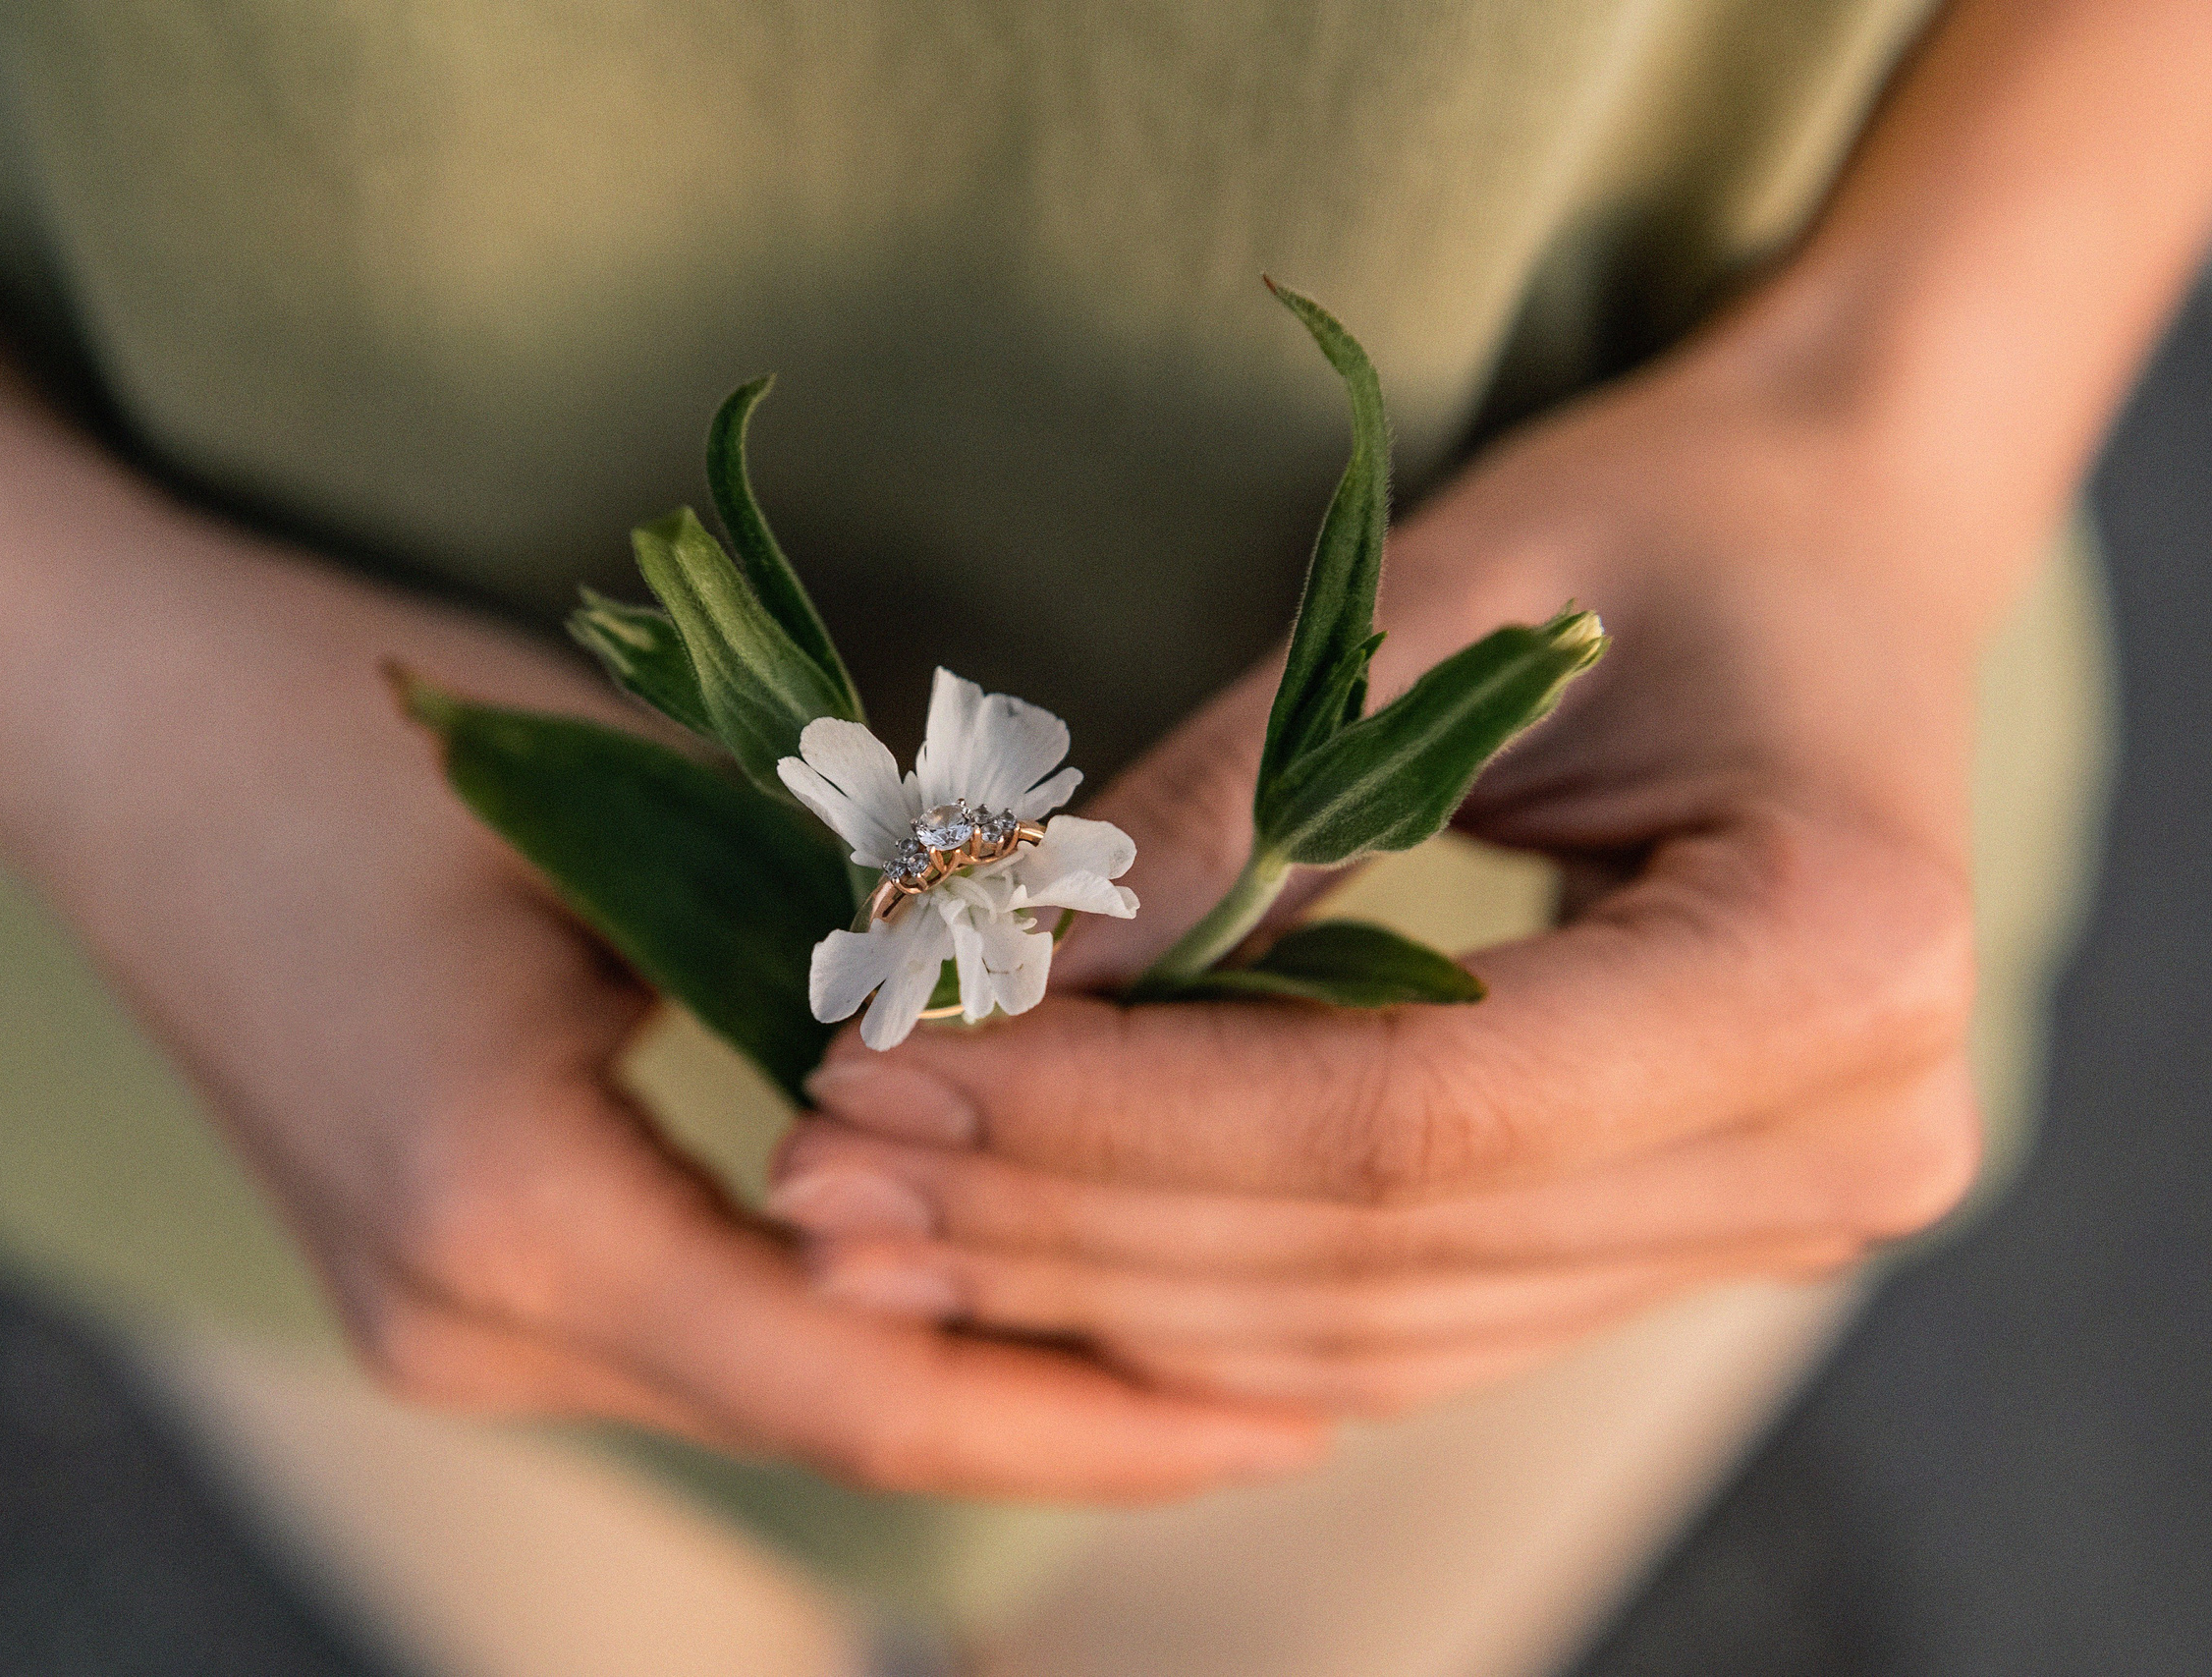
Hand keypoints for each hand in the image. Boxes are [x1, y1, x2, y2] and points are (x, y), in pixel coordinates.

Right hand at [0, 503, 1329, 1497]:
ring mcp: (431, 1322)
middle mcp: (458, 1319)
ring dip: (966, 1366)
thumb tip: (1101, 1032)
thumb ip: (860, 947)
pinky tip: (985, 1272)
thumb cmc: (367, 716)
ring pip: (768, 1386)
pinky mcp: (435, 1283)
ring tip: (1179, 1328)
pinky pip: (693, 1335)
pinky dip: (851, 1316)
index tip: (1289, 1414)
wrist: (98, 718)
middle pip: (831, 1416)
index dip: (1095, 1417)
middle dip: (1064, 1408)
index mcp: (507, 1209)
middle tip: (1290, 1375)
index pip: (868, 1384)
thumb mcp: (648, 799)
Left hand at [768, 328, 2006, 1414]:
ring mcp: (1786, 1217)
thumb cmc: (1659, 518)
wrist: (1837, 550)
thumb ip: (1225, 809)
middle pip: (1380, 1247)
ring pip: (1377, 1331)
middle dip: (1069, 1216)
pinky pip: (1411, 1326)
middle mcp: (1849, 1139)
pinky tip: (1023, 1256)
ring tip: (874, 1230)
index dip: (1120, 1114)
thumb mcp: (1435, 594)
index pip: (1411, 1111)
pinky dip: (1206, 1301)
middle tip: (823, 1170)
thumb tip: (983, 990)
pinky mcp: (1692, 1236)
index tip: (884, 1068)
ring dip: (1104, 1289)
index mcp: (1837, 955)